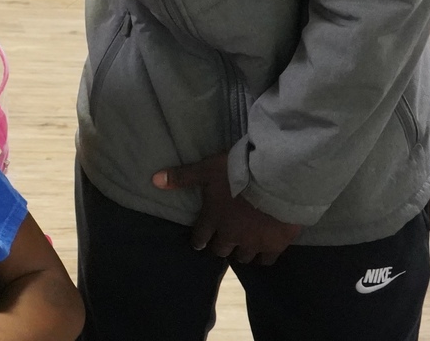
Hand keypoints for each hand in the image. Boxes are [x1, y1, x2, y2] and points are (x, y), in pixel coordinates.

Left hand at [152, 152, 300, 264]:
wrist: (275, 179)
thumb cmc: (237, 172)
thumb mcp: (206, 169)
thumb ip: (182, 177)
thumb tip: (153, 180)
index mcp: (213, 219)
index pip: (200, 238)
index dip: (198, 240)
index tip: (199, 241)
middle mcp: (231, 236)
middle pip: (220, 250)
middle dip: (218, 246)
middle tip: (220, 241)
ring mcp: (253, 243)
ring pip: (242, 257)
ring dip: (239, 252)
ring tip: (240, 245)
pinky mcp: (275, 246)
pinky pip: (265, 260)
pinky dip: (261, 257)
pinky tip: (261, 252)